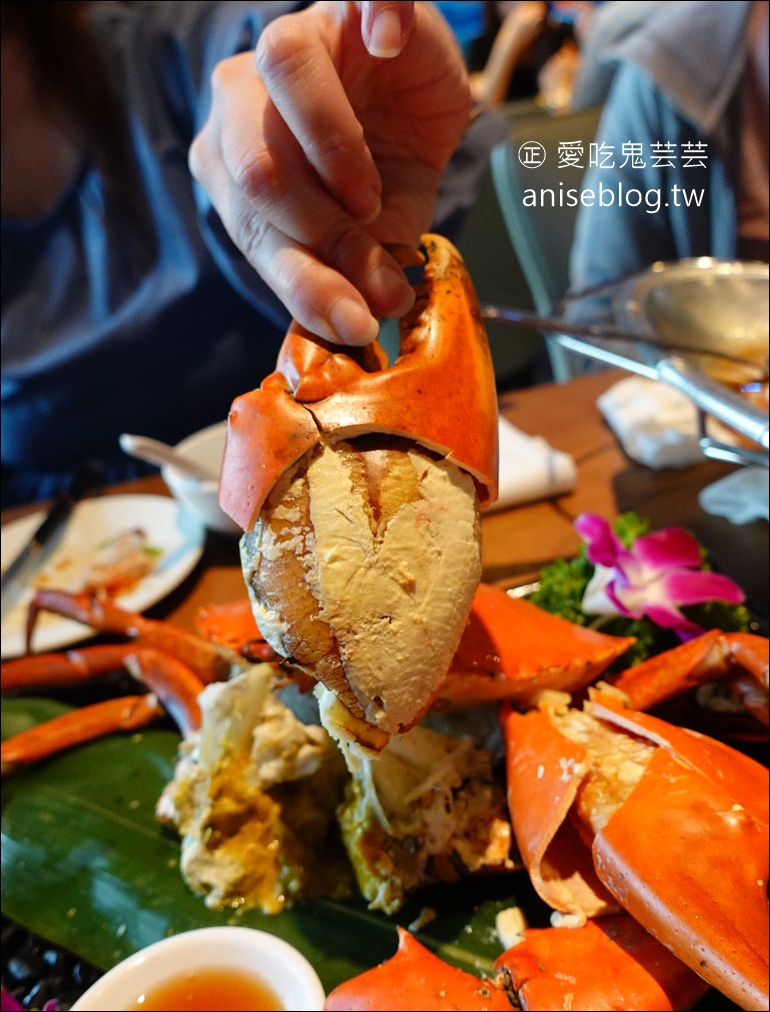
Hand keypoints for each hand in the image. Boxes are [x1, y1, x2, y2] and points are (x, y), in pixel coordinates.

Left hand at [189, 1, 471, 345]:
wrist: (416, 107)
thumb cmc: (382, 173)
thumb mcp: (366, 237)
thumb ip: (345, 272)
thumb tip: (353, 325)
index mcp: (233, 160)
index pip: (252, 226)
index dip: (305, 282)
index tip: (354, 323)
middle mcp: (244, 97)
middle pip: (256, 164)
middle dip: (321, 234)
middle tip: (378, 272)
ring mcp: (297, 38)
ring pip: (280, 72)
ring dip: (332, 149)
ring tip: (374, 197)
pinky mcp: (352, 1)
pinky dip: (375, 16)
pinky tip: (387, 45)